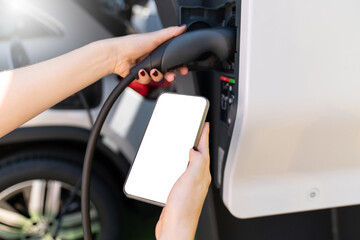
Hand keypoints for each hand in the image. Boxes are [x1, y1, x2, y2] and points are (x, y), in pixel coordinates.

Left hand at [109, 26, 188, 83]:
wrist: (117, 56)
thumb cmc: (132, 44)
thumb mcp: (154, 37)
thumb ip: (170, 34)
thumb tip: (182, 27)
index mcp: (157, 49)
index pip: (172, 59)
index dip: (178, 65)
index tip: (183, 69)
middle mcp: (153, 59)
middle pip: (167, 71)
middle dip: (170, 74)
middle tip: (171, 75)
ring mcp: (146, 68)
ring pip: (158, 78)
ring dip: (156, 75)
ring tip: (152, 71)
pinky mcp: (140, 76)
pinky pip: (147, 81)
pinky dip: (144, 77)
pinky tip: (141, 72)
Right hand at [155, 123, 210, 239]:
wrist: (175, 227)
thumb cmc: (183, 208)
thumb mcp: (190, 179)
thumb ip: (196, 162)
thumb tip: (195, 150)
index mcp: (201, 173)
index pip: (204, 149)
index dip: (204, 135)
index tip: (204, 124)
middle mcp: (197, 178)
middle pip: (199, 155)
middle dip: (198, 142)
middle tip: (196, 130)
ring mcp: (189, 185)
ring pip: (190, 163)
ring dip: (189, 152)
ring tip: (186, 143)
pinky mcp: (180, 191)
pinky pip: (182, 173)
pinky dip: (179, 165)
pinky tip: (174, 165)